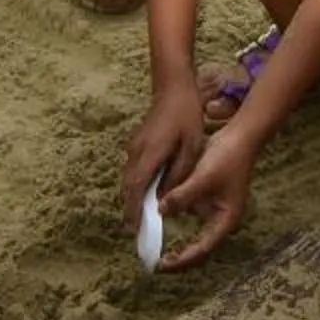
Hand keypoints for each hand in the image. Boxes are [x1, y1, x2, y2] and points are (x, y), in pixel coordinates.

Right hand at [120, 86, 206, 228]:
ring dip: (132, 198)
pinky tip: (145, 194)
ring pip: (128, 179)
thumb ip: (178, 173)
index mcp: (150, 154)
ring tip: (140, 219)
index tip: (135, 229)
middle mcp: (136, 152)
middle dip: (130, 210)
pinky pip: (132, 170)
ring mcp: (134, 147)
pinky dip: (136, 185)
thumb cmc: (186, 115)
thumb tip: (165, 198)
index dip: (134, 210)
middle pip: (128, 187)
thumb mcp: (192, 146)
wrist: (173, 87)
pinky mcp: (137, 143)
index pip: (137, 189)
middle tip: (137, 231)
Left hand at [153, 129, 253, 270]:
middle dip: (178, 254)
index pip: (202, 249)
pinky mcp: (205, 196)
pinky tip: (157, 214)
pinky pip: (186, 210)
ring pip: (191, 229)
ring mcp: (212, 208)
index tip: (162, 265)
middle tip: (156, 262)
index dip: (182, 259)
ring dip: (175, 236)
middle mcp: (219, 219)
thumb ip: (182, 196)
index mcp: (225, 221)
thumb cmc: (227, 158)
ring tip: (153, 244)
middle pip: (197, 245)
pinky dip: (173, 214)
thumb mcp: (203, 178)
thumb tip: (160, 211)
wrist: (239, 136)